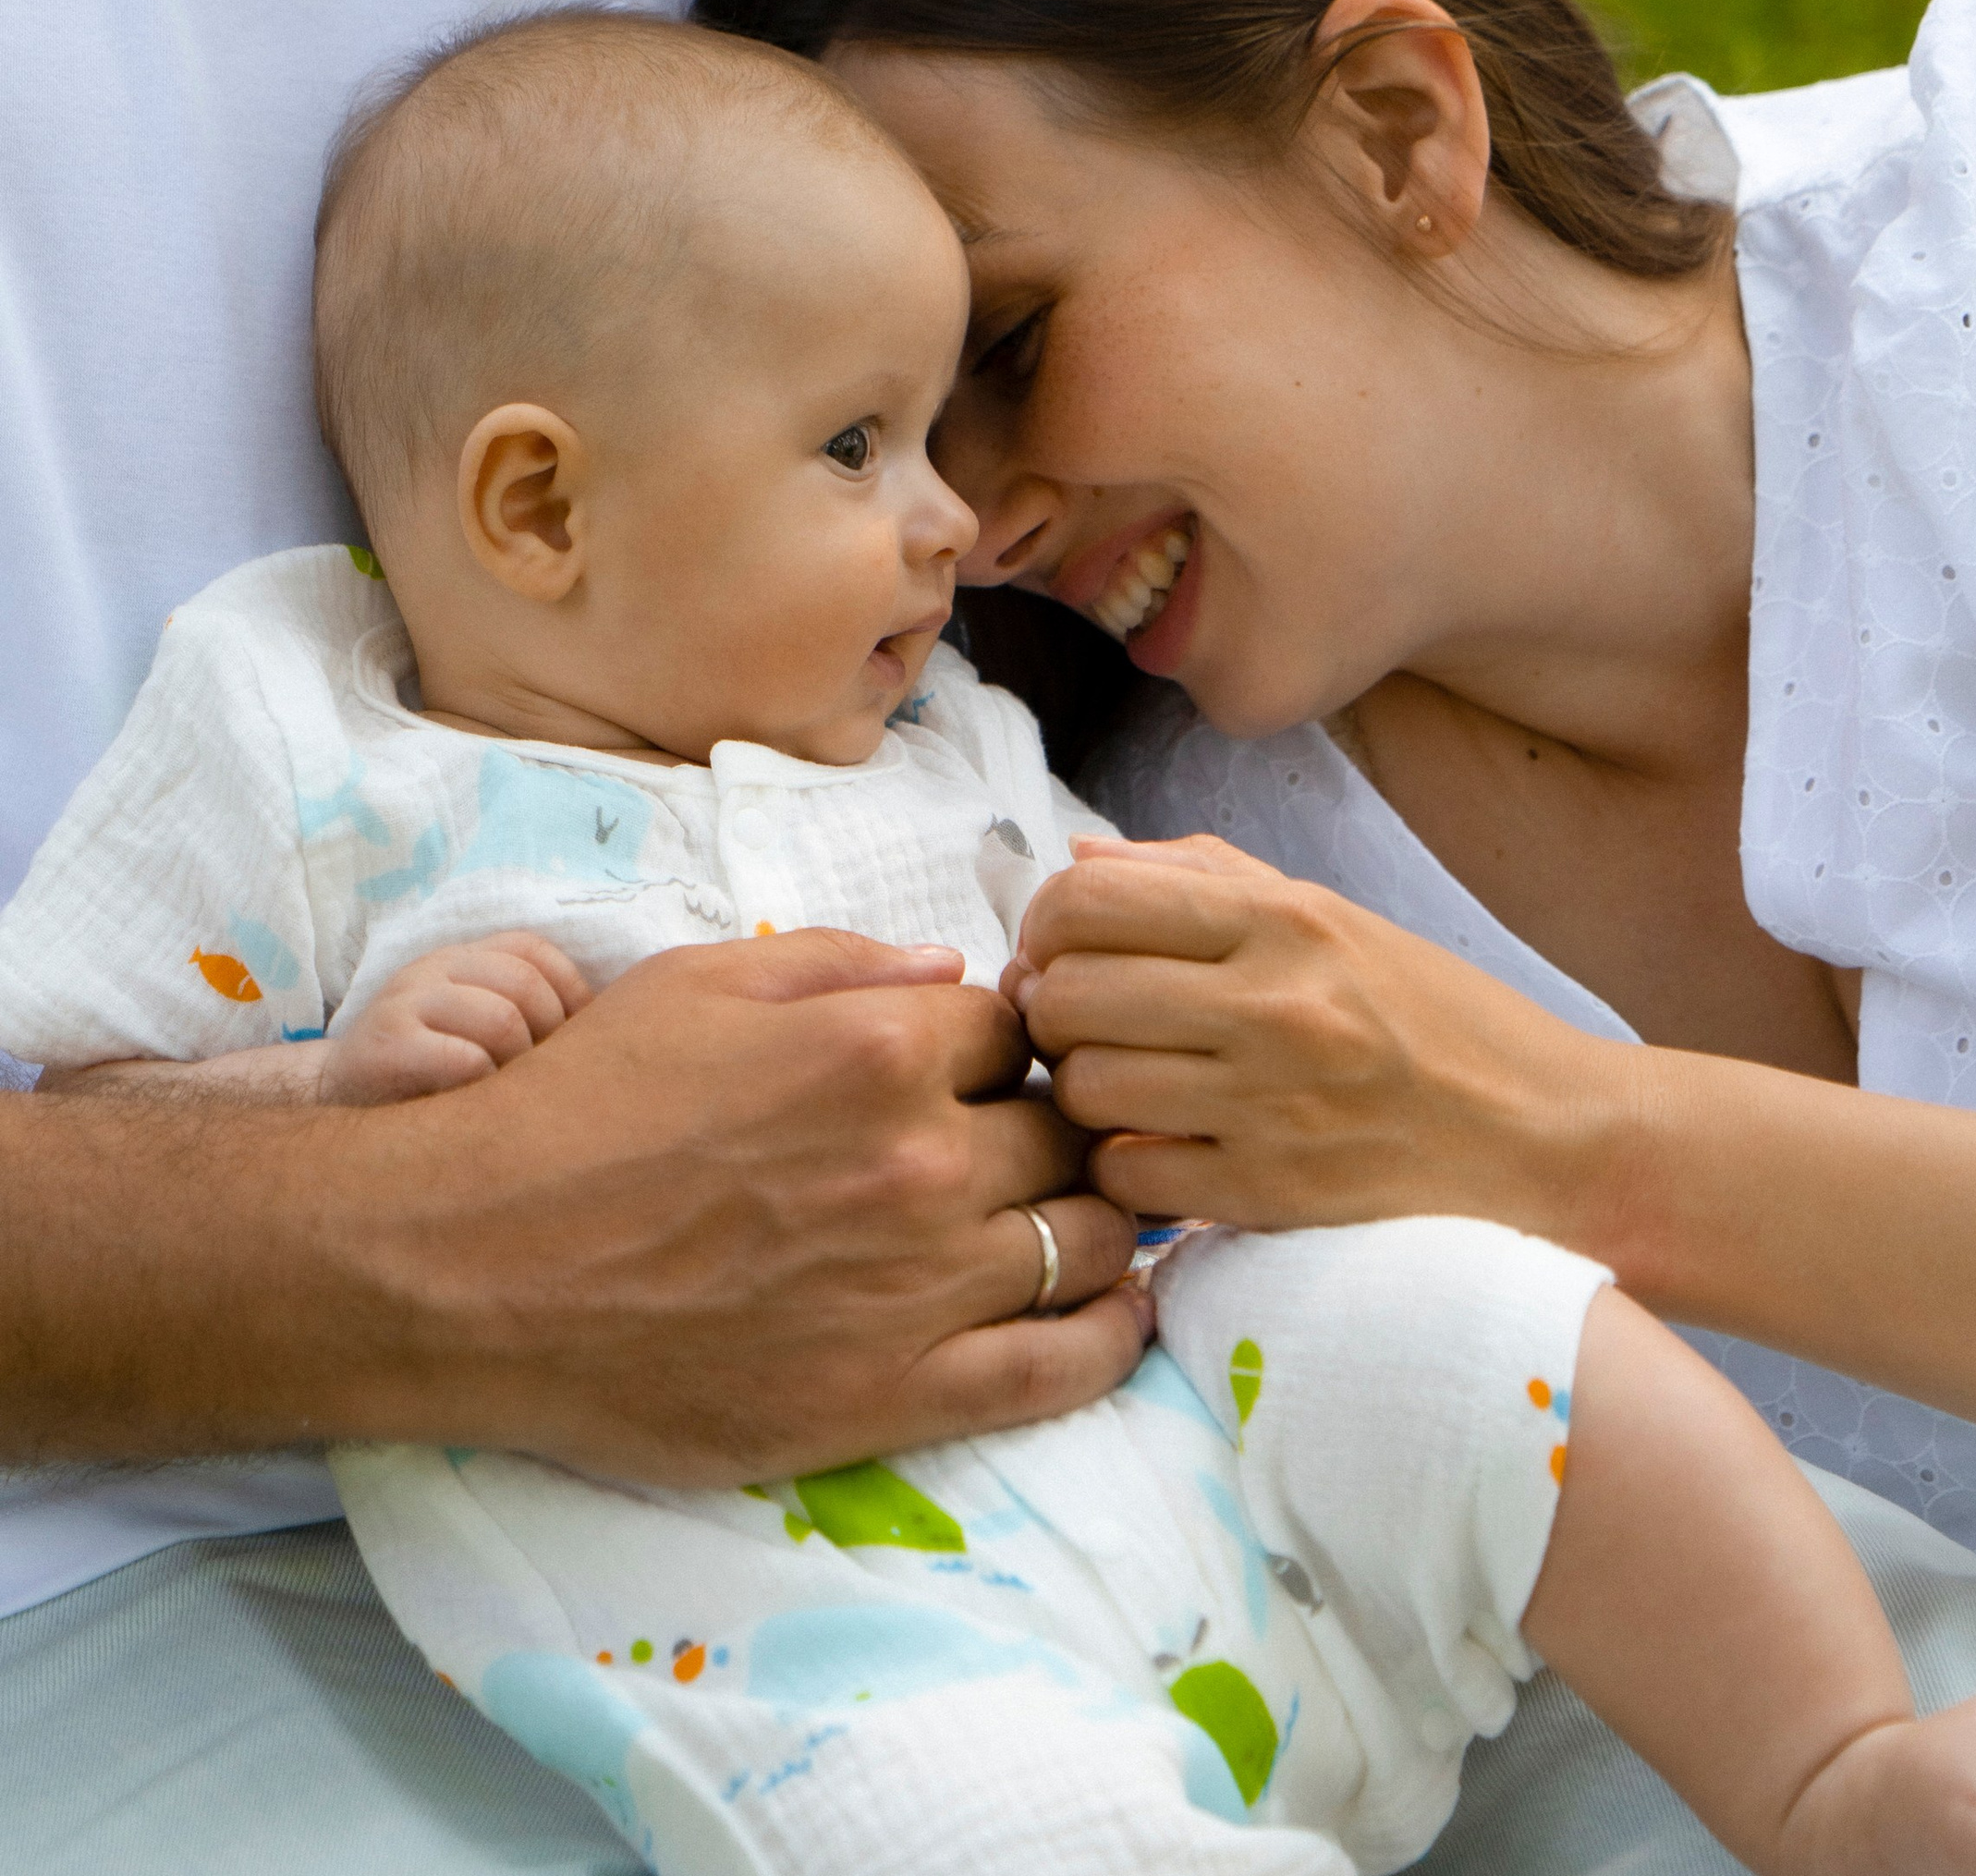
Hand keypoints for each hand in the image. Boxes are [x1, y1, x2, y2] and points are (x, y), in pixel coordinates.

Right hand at [321, 932, 589, 1104]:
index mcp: (462, 957)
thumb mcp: (476, 1029)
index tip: (579, 1040)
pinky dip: (487, 1083)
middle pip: (526, 985)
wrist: (335, 1102)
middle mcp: (433, 966)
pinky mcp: (385, 1045)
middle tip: (546, 1078)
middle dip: (550, 1035)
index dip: (570, 992)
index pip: (534, 950)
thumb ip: (525, 1017)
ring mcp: (406, 1001)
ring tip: (511, 1094)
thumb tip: (614, 1028)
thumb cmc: (428, 1074)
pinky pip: (464, 1057)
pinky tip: (478, 1104)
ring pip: (503, 1018)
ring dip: (522, 1063)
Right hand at [338, 928, 1146, 1483]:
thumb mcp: (701, 982)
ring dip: (1091, 1219)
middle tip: (1019, 1143)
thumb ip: (845, 963)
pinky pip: (1060, 1368)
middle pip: (1063, 1132)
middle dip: (1052, 1126)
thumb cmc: (577, 1110)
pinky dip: (1113, 1335)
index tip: (977, 1069)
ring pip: (1083, 1238)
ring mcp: (915, 1287)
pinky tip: (1123, 1310)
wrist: (466, 1267)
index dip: (1002, 1046)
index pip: (1017, 1031)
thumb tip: (958, 969)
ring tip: (1072, 1215)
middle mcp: (918, 1162)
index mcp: (879, 1047)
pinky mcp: (891, 1398)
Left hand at [1010, 836, 1627, 1235]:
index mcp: (1287, 919)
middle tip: (1086, 1025)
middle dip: (1055, 1012)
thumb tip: (1078, 864)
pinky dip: (1128, 1168)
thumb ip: (1203, 878)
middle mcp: (1275, 1003)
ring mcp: (1272, 1104)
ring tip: (1131, 1089)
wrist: (1548, 1137)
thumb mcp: (1335, 919)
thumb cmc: (1438, 1022)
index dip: (1048, 927)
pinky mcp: (1272, 1195)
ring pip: (1085, 1089)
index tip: (1066, 951)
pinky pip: (1128, 1177)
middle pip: (1067, 995)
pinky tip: (1168, 1150)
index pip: (1089, 901)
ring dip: (1086, 1094)